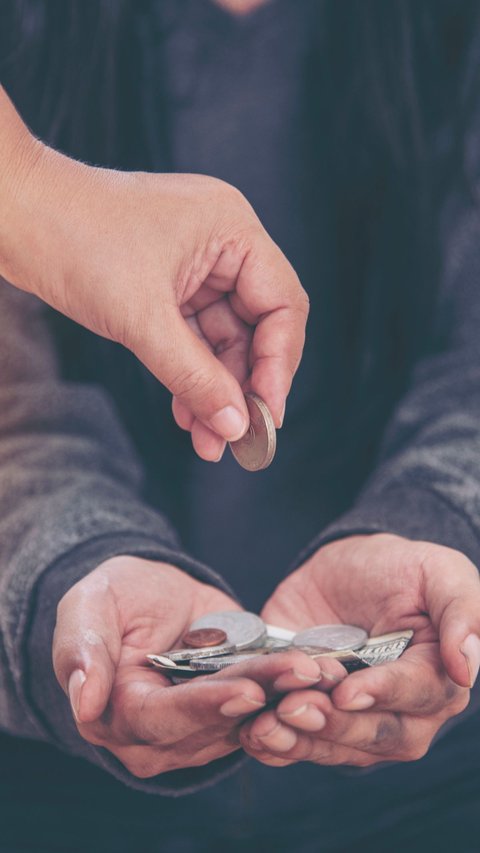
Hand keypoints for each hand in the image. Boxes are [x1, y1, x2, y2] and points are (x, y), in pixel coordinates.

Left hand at [1, 94, 306, 460]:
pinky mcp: (167, 284)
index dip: (278, 365)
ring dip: (215, 389)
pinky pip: (192, 337)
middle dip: (242, 386)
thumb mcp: (141, 317)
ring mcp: (194, 264)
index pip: (282, 304)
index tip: (266, 415)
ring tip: (208, 440)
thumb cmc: (73, 238)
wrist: (12, 215)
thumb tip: (236, 425)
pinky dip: (190, 374)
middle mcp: (222, 243)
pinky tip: (186, 413)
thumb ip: (194, 375)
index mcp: (232, 229)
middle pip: (255, 327)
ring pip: (222, 339)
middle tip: (238, 439)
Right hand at [52, 556, 334, 777]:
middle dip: (260, 697)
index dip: (203, 707)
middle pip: (213, 724)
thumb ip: (81, 647)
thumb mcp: (89, 604)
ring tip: (320, 668)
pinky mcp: (229, 713)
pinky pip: (263, 707)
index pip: (160, 719)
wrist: (150, 591)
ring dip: (285, 696)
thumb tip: (83, 702)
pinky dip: (290, 690)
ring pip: (245, 719)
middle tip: (303, 674)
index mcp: (113, 714)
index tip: (246, 691)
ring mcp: (196, 729)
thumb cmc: (114, 594)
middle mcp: (155, 737)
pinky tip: (321, 669)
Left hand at [240, 534, 479, 767]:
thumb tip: (466, 667)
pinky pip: (299, 744)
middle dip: (334, 724)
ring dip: (299, 741)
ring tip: (266, 726)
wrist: (346, 570)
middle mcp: (402, 712)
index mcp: (438, 678)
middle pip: (376, 735)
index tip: (347, 691)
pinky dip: (275, 745)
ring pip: (335, 747)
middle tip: (295, 706)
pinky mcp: (315, 718)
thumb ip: (461, 612)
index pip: (418, 696)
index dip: (382, 694)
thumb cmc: (401, 570)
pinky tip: (253, 734)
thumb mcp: (439, 572)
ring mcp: (357, 720)